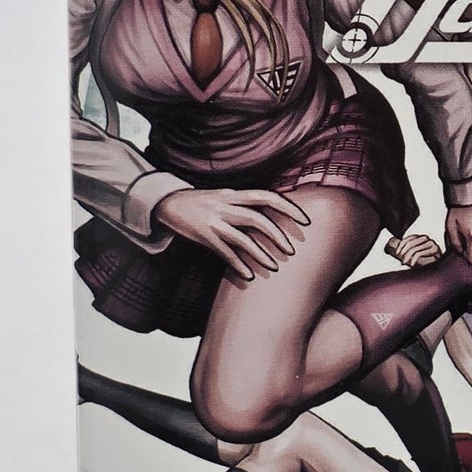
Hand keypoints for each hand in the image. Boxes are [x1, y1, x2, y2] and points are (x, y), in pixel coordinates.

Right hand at [155, 187, 308, 282]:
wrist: (165, 202)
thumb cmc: (200, 202)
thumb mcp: (223, 196)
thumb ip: (243, 203)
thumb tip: (271, 214)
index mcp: (233, 194)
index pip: (266, 196)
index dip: (288, 207)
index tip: (305, 221)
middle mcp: (225, 205)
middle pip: (257, 219)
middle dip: (277, 235)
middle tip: (291, 251)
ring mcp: (213, 221)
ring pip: (242, 238)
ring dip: (260, 254)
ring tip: (273, 267)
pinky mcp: (203, 236)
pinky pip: (224, 252)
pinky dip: (237, 264)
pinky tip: (248, 276)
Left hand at [385, 232, 442, 268]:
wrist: (444, 266)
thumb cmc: (429, 261)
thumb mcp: (419, 254)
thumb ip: (411, 251)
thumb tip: (398, 254)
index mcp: (421, 237)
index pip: (409, 238)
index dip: (401, 245)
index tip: (397, 253)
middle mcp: (426, 238)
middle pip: (410, 243)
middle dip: (404, 252)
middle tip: (402, 260)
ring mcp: (431, 243)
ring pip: (414, 248)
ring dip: (407, 257)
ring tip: (405, 263)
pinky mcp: (434, 249)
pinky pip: (419, 253)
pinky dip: (413, 259)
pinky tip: (412, 264)